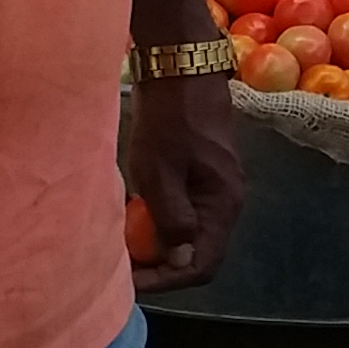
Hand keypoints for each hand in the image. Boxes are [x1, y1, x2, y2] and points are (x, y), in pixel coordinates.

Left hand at [127, 72, 245, 292]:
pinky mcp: (202, 172)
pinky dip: (159, 219)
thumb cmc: (169, 119)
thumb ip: (171, 218)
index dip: (167, 280)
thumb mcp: (161, 172)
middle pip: (197, 252)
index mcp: (223, 204)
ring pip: (189, 232)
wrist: (181, 67)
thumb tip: (179, 259)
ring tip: (124, 238)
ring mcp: (216, 186)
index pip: (202, 265)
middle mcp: (226, 201)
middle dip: (160, 264)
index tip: (130, 280)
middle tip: (122, 263)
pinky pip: (184, 210)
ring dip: (158, 242)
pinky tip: (133, 209)